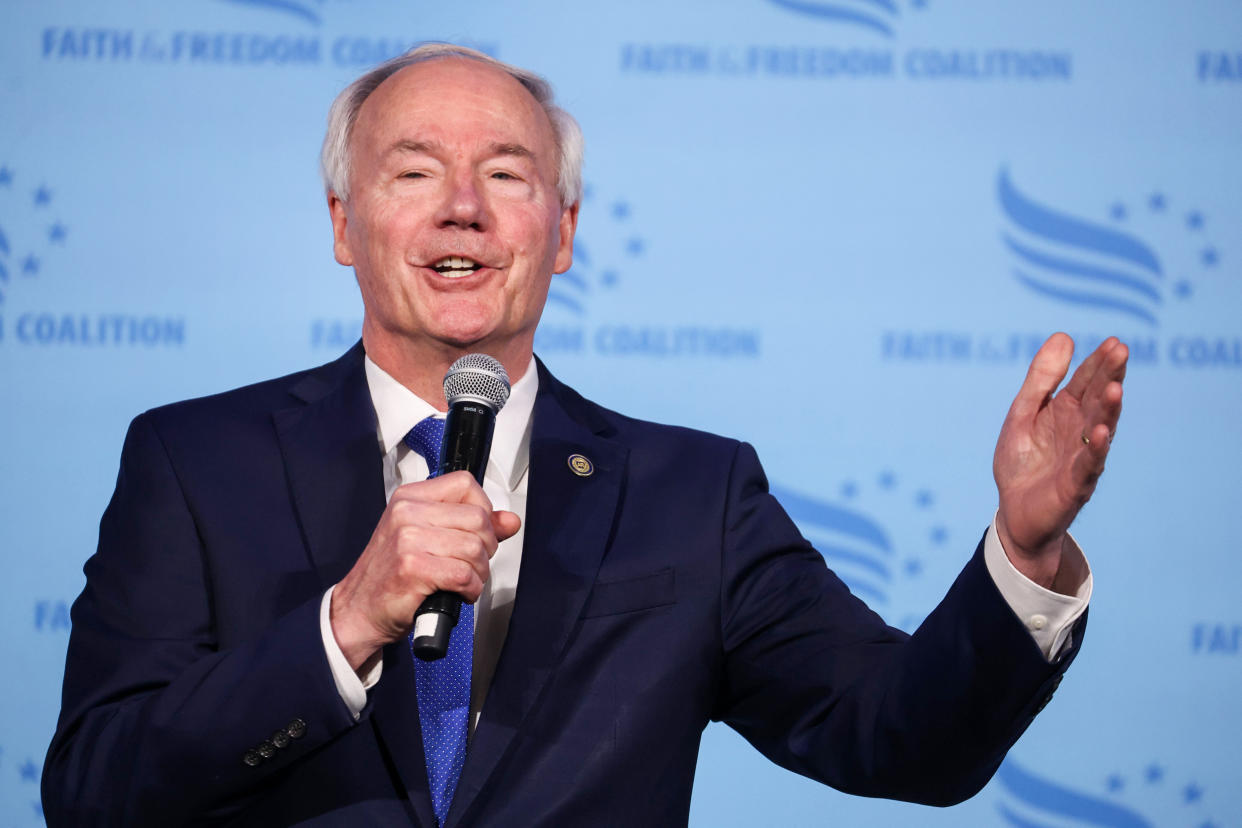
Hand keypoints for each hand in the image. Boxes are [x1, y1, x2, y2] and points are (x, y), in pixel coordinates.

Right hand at [330, 471, 521, 670]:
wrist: (359, 610)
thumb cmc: (391, 575)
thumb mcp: (427, 538)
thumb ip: (470, 525)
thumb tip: (509, 520)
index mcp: (410, 498)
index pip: (466, 484)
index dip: (484, 509)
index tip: (479, 531)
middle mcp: (407, 513)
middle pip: (478, 518)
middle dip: (486, 547)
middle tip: (472, 563)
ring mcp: (408, 539)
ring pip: (474, 548)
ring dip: (479, 573)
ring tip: (464, 581)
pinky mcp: (412, 568)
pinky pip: (464, 574)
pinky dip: (470, 590)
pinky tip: (459, 593)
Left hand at [994, 333, 1127, 591]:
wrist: (1015, 512)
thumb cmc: (1023, 461)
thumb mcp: (1023, 413)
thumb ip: (1041, 379)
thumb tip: (1064, 336)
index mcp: (1067, 412)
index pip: (1087, 382)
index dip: (1099, 363)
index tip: (1114, 342)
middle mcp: (1081, 432)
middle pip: (1098, 401)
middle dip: (1109, 377)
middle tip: (1121, 351)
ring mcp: (1081, 459)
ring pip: (1099, 431)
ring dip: (1108, 411)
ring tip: (1115, 388)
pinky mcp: (1074, 486)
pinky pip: (1087, 466)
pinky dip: (1094, 450)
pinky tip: (1100, 433)